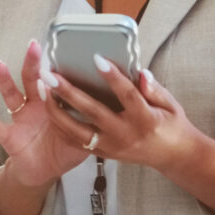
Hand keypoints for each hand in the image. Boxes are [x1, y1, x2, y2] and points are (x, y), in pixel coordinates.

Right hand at [0, 41, 90, 189]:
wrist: (44, 172)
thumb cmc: (64, 149)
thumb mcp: (84, 135)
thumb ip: (95, 122)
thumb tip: (118, 110)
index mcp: (54, 104)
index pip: (55, 82)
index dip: (58, 70)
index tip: (63, 51)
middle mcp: (35, 106)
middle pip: (33, 80)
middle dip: (33, 63)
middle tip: (35, 45)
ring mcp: (20, 118)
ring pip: (12, 95)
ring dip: (4, 80)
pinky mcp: (9, 135)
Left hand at [42, 57, 203, 174]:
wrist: (172, 156)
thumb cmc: (171, 124)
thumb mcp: (170, 104)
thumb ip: (154, 89)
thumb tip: (141, 73)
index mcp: (145, 119)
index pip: (126, 95)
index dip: (112, 77)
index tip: (97, 58)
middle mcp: (125, 134)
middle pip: (93, 112)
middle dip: (69, 93)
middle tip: (51, 75)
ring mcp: (112, 147)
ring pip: (78, 131)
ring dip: (57, 110)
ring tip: (43, 90)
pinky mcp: (103, 153)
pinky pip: (77, 141)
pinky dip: (61, 126)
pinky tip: (49, 109)